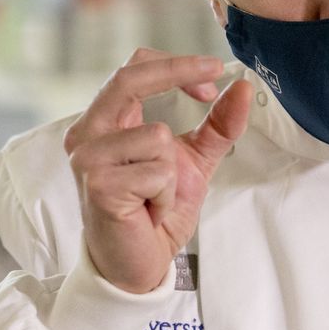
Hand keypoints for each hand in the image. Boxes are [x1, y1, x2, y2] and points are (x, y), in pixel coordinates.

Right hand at [63, 48, 251, 292]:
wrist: (137, 265)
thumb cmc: (154, 213)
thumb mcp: (192, 161)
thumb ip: (216, 125)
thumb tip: (242, 88)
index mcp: (103, 122)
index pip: (132, 69)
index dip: (173, 64)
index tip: (213, 73)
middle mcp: (86, 135)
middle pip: (130, 79)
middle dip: (178, 71)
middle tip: (214, 80)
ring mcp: (88, 160)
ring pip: (156, 136)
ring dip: (171, 173)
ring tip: (155, 197)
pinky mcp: (98, 186)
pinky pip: (157, 172)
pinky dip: (165, 195)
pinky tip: (148, 212)